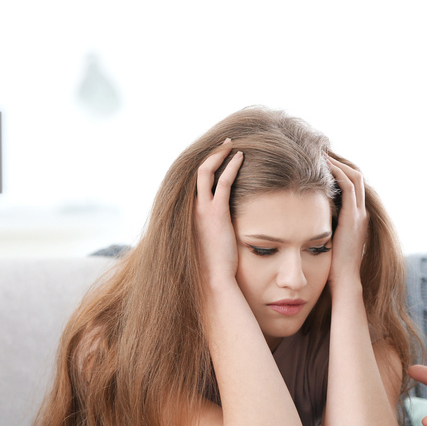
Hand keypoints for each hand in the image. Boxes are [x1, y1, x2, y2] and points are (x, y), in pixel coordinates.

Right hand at [195, 140, 243, 284]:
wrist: (210, 281)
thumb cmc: (210, 268)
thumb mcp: (205, 245)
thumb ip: (207, 231)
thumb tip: (216, 230)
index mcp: (185, 214)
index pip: (192, 182)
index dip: (204, 166)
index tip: (215, 157)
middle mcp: (189, 208)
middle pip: (196, 171)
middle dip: (210, 154)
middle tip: (223, 144)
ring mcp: (200, 209)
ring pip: (206, 171)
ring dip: (219, 155)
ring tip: (232, 144)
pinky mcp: (215, 213)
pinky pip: (223, 182)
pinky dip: (231, 166)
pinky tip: (241, 157)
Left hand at [327, 156, 367, 290]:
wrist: (344, 281)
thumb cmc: (332, 266)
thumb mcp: (327, 240)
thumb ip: (322, 227)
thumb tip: (305, 218)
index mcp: (356, 217)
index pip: (352, 184)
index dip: (338, 169)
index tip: (320, 161)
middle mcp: (361, 212)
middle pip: (356, 175)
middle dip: (339, 161)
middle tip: (320, 150)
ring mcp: (360, 213)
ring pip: (354, 176)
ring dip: (337, 162)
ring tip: (320, 153)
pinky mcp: (354, 216)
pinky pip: (349, 186)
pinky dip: (337, 173)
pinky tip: (322, 166)